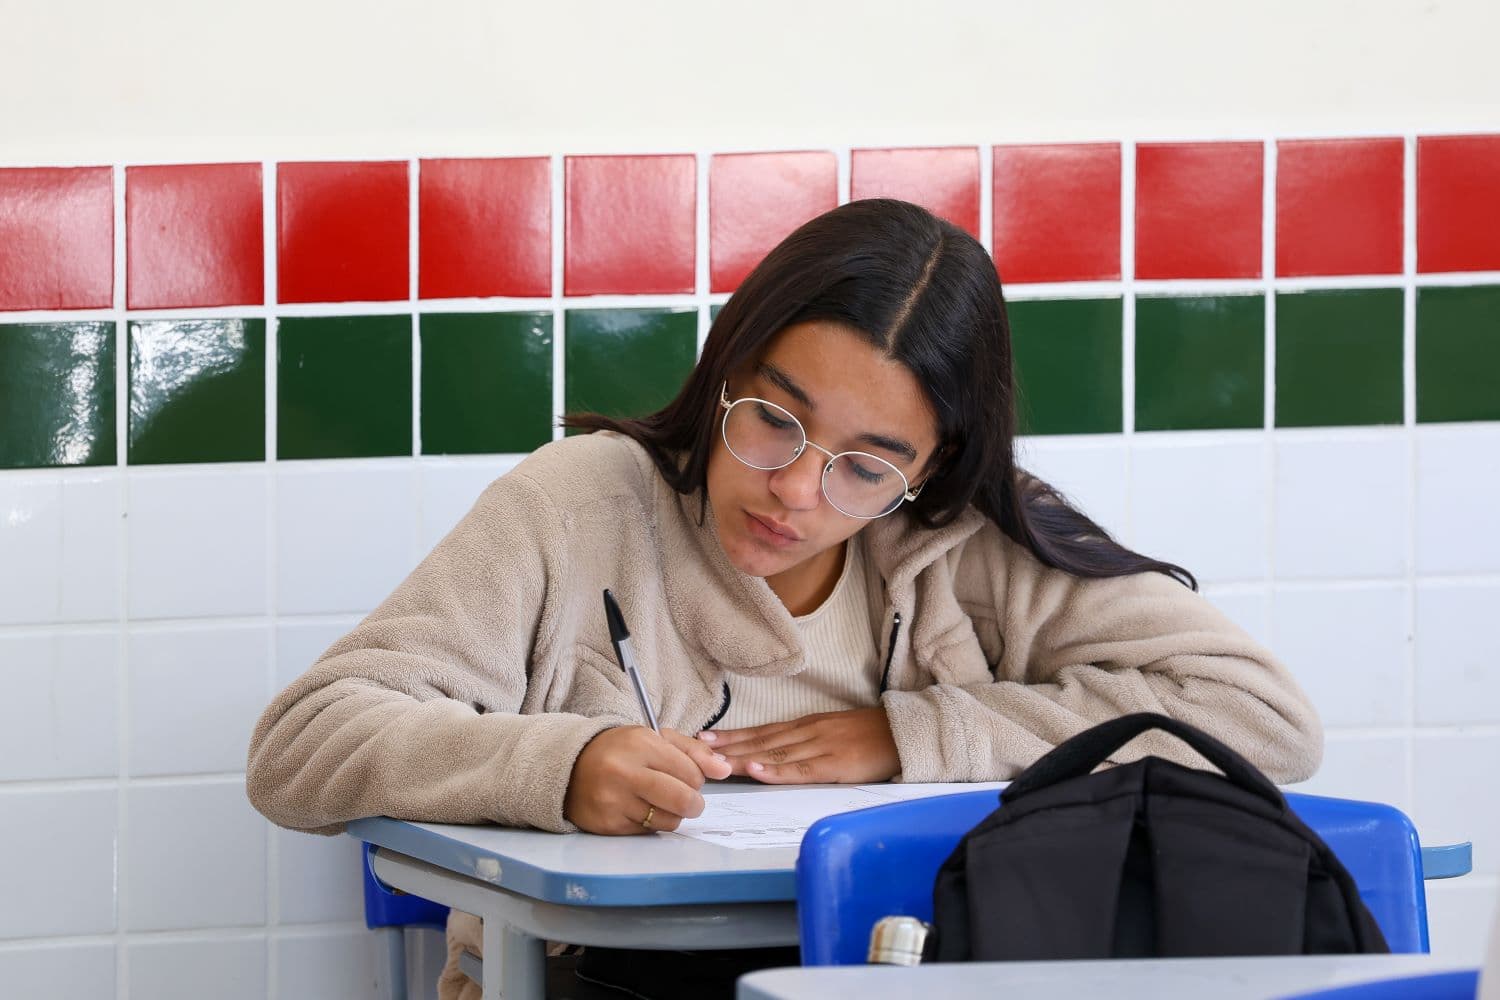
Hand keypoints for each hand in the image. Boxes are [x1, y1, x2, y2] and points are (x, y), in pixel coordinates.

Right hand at [563, 726, 732, 834]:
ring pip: (668, 821)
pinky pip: (647, 832)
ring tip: (661, 803)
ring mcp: (614, 801)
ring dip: (673, 815)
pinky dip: (651, 824)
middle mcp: (625, 772)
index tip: (688, 777)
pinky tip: (639, 810)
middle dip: (694, 803)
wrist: (569, 767)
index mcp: (640, 744)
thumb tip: (725, 769)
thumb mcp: (654, 739)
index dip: (697, 778)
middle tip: (690, 801)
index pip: (691, 771)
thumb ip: (693, 751)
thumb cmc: (620, 751)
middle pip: (683, 799)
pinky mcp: (608, 825)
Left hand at [696, 707, 900, 783]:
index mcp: (807, 725)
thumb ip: (808, 742)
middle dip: (726, 746)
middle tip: (694, 750)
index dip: (733, 735)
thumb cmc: (872, 736)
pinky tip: (754, 770)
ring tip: (712, 761)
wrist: (906, 732)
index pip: (762, 731)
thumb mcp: (835, 732)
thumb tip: (779, 753)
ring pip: (772, 754)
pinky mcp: (835, 764)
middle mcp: (808, 732)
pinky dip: (775, 771)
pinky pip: (800, 769)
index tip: (705, 738)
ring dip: (740, 758)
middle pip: (760, 741)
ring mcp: (820, 747)